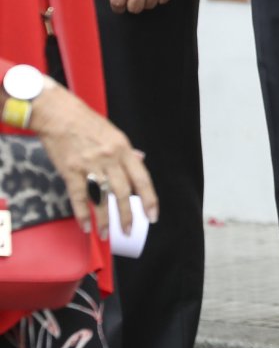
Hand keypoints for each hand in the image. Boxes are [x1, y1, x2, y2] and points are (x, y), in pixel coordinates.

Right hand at [30, 82, 157, 238]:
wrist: (57, 113)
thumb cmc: (85, 121)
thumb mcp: (113, 132)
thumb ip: (127, 150)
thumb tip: (141, 159)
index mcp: (123, 148)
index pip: (141, 179)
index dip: (149, 199)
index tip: (152, 216)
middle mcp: (109, 158)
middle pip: (123, 193)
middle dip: (127, 216)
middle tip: (128, 230)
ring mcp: (89, 165)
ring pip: (101, 198)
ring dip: (105, 220)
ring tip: (106, 235)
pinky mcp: (70, 170)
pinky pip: (78, 197)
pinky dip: (82, 214)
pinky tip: (86, 226)